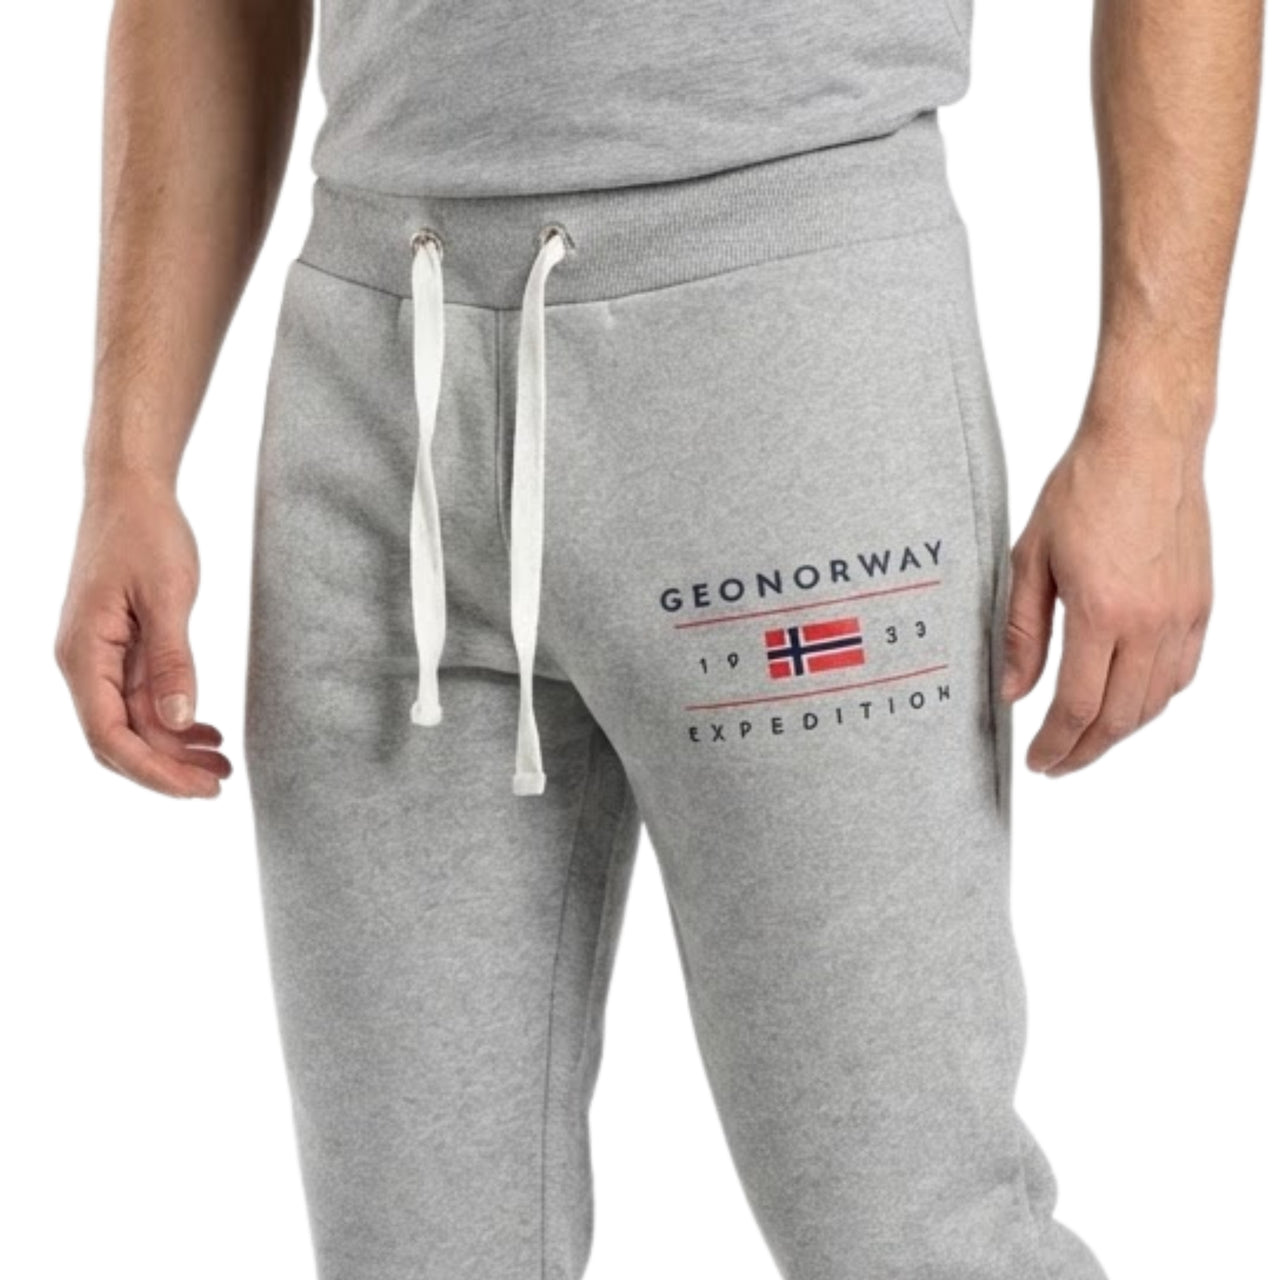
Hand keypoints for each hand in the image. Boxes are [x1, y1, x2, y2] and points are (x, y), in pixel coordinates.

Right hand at [55, 478, 230, 797]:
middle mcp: (84, 663)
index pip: (110, 738)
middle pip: (120, 741)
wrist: (129, 490)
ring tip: (223, 763)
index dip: (154, 771)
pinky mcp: (119, 648)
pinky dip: (174, 720)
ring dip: (175, 749)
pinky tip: (207, 732)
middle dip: (168, 769)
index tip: (199, 788)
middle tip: (220, 783)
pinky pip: (142, 699)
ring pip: (134, 724)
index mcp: (84, 655)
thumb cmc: (144, 532)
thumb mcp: (166, 596)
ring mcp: (101, 658)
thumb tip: (177, 722)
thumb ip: (172, 661)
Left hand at [999, 394, 1212, 775]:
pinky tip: (1127, 700)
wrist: (1145, 444)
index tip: (1037, 761)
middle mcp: (1151, 622)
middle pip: (1120, 717)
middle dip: (1085, 751)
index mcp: (1102, 613)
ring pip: (1155, 702)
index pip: (1078, 707)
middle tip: (1057, 764)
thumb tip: (1012, 691)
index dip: (1055, 744)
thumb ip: (1022, 633)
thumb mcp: (1030, 560)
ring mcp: (1183, 615)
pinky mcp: (1201, 604)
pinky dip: (1152, 700)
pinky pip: (1181, 673)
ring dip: (1119, 731)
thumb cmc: (1084, 489)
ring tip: (1085, 738)